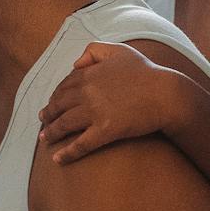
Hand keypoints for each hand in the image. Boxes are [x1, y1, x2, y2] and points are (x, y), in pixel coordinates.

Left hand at [38, 41, 187, 164]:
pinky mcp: (105, 131)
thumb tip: (75, 64)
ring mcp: (94, 113)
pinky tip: (57, 159)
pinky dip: (67, 153)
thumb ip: (94, 51)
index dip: (55, 96)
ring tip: (45, 138)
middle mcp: (86, 93)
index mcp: (88, 74)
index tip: (52, 103)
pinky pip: (81, 144)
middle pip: (59, 105)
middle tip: (43, 121)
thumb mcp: (119, 50)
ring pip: (64, 124)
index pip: (63, 86)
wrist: (166, 94)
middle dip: (48, 114)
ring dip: (51, 133)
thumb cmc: (147, 72)